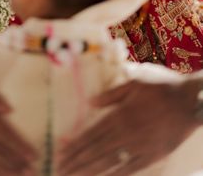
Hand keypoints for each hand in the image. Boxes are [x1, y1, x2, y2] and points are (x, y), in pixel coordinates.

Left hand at [56, 78, 201, 174]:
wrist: (191, 101)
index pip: (91, 133)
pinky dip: (116, 175)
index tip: (60, 152)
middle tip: (59, 169)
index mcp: (120, 114)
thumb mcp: (134, 82)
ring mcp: (140, 146)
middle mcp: (127, 132)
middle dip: (77, 161)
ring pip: (110, 162)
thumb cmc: (162, 86)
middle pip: (96, 150)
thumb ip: (111, 95)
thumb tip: (90, 103)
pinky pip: (132, 168)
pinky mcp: (154, 155)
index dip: (75, 144)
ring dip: (90, 170)